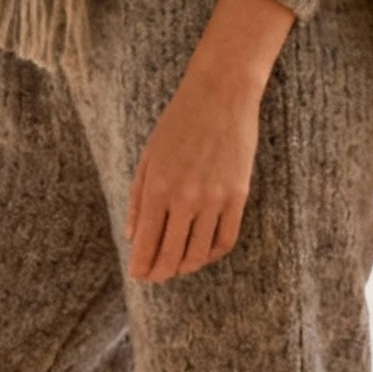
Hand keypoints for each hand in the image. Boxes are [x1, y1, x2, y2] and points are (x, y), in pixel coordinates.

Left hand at [126, 61, 259, 280]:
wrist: (221, 94)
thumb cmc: (179, 122)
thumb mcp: (149, 157)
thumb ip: (139, 199)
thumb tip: (133, 237)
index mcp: (159, 188)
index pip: (147, 243)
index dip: (141, 266)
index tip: (138, 275)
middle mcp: (186, 199)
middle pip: (172, 255)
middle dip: (160, 272)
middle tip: (154, 277)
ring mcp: (215, 199)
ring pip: (199, 253)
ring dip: (185, 267)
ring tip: (176, 267)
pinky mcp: (239, 196)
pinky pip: (226, 239)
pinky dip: (212, 254)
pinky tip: (202, 252)